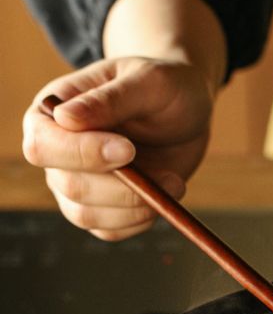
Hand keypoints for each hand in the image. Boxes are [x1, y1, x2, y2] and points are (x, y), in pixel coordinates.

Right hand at [22, 56, 214, 240]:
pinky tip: (164, 199)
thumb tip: (65, 118)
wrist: (187, 113)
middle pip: (70, 186)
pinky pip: (110, 231)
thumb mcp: (146, 82)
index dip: (84, 154)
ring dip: (137, 207)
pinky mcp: (102, 209)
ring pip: (88, 215)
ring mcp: (76, 185)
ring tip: (174, 184)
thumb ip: (109, 100)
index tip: (129, 149)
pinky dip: (140, 221)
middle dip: (124, 188)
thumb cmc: (164, 89)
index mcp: (50, 113)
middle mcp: (57, 153)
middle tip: (170, 178)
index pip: (44, 146)